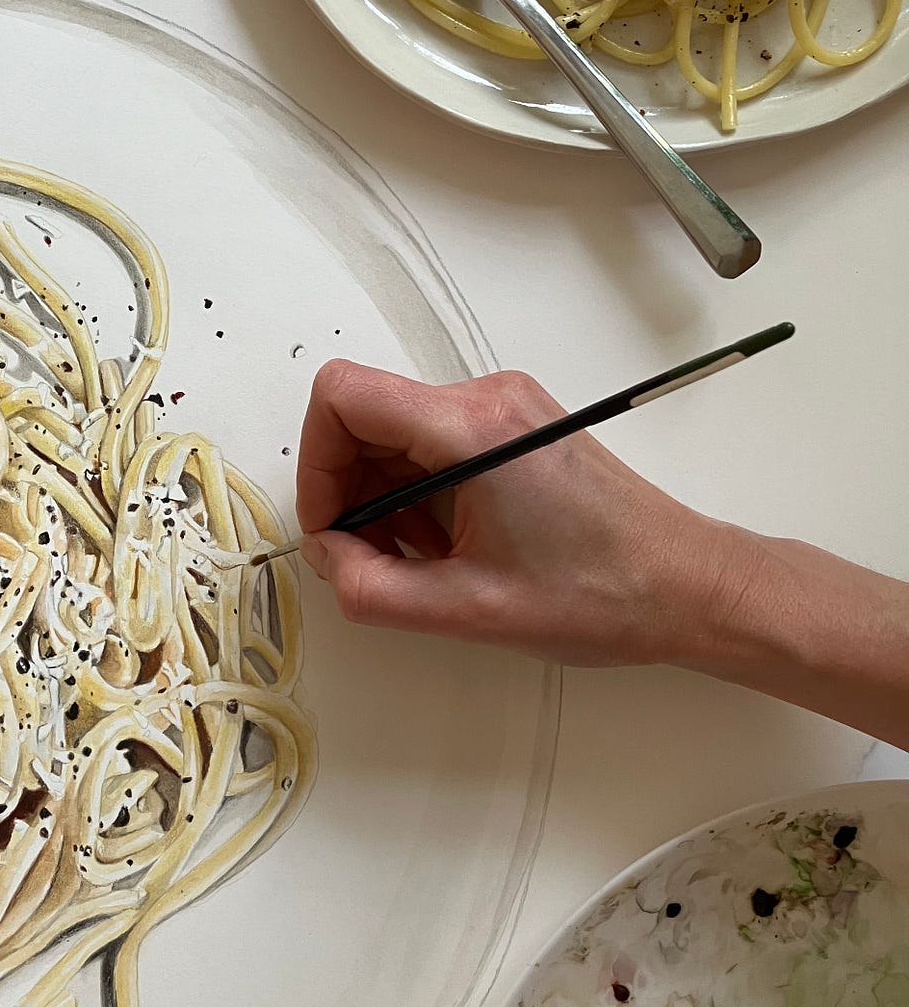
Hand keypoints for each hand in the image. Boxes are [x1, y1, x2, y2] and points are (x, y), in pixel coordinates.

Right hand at [294, 360, 739, 667]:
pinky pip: (435, 443)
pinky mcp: (518, 427)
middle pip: (366, 414)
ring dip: (386, 498)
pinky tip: (448, 545)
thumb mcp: (469, 610)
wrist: (689, 585)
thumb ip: (372, 588)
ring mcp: (506, 408)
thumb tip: (327, 558)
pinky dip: (421, 493)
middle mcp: (488, 398)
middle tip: (370, 559)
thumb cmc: (603, 593)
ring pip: (398, 432)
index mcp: (473, 428)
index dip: (316, 463)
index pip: (343, 397)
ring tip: (422, 560)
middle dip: (350, 490)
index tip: (331, 526)